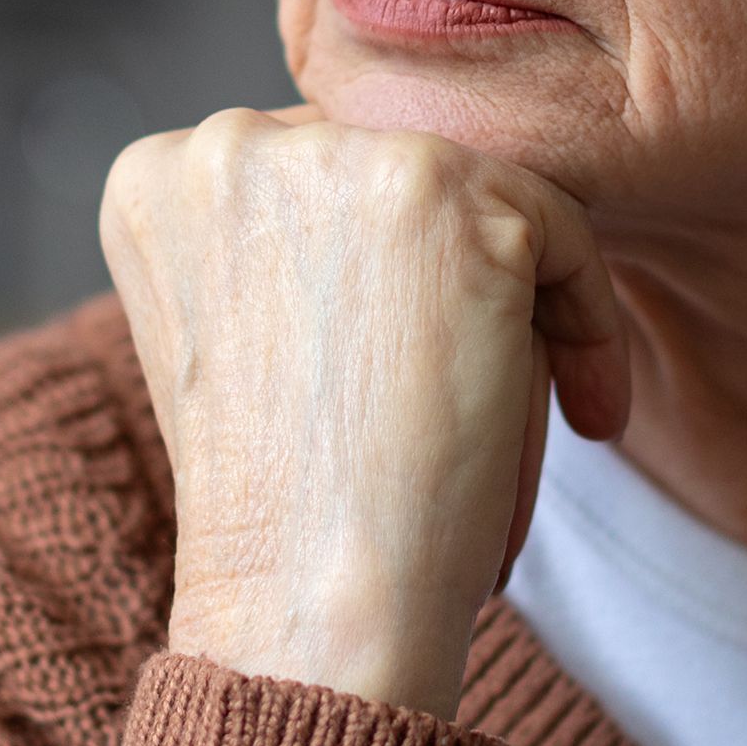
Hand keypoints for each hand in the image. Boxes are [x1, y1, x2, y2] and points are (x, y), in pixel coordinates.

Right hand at [98, 107, 626, 721]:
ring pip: (481, 204)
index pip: (316, 178)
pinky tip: (586, 413)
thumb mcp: (242, 337)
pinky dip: (588, 322)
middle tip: (468, 411)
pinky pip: (562, 229)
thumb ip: (294, 240)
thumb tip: (405, 206)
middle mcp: (228, 141)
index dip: (376, 276)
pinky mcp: (445, 186)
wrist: (311, 604)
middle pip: (398, 179)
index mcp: (158, 178)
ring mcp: (337, 154)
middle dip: (448, 291)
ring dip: (514, 317)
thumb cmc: (285, 508)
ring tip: (506, 433)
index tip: (406, 373)